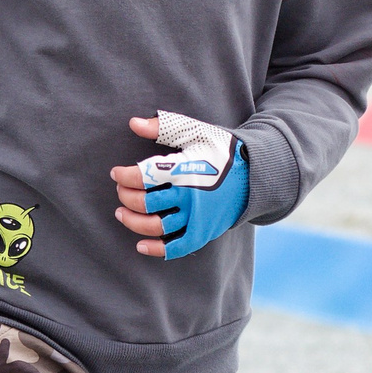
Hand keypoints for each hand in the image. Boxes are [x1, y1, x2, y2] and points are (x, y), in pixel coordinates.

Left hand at [110, 112, 249, 260]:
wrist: (255, 173)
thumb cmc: (221, 150)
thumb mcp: (195, 132)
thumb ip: (163, 127)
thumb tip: (133, 123)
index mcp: (186, 169)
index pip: (145, 176)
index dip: (124, 176)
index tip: (116, 173)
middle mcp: (190, 196)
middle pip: (146, 203)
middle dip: (126, 197)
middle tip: (121, 191)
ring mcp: (197, 217)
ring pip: (157, 226)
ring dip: (133, 222)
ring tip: (121, 214)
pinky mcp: (204, 232)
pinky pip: (177, 248)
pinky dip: (157, 250)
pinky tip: (140, 245)